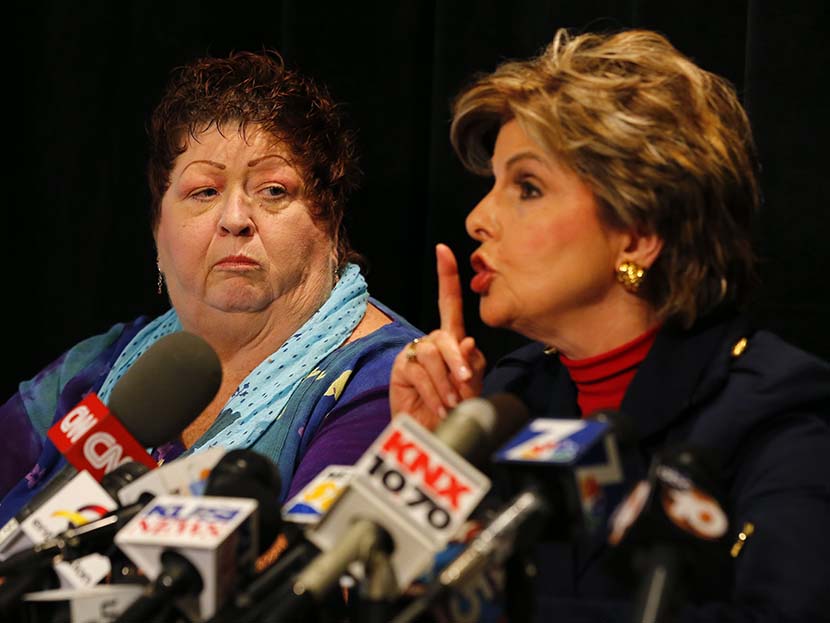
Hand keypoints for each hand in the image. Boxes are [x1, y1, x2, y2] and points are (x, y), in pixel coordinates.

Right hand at [390, 244, 485, 429]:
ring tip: (451, 403)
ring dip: (446, 383)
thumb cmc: (456, 407)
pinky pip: (420, 373)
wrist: (433, 432)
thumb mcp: (472, 385)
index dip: (447, 276)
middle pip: (444, 337)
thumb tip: (467, 343)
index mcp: (451, 339)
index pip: (450, 302)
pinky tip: (439, 406)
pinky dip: (434, 392)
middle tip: (464, 387)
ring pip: (432, 356)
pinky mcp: (402, 367)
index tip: (443, 250)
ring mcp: (415, 352)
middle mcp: (431, 341)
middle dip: (457, 362)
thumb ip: (473, 364)